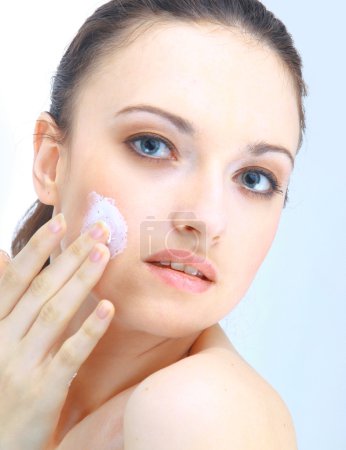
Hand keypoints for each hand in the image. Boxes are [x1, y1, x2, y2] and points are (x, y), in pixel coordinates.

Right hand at [0, 214, 113, 449]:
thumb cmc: (0, 386)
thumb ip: (4, 302)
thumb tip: (1, 257)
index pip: (17, 278)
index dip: (38, 247)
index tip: (61, 220)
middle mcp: (3, 340)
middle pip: (41, 288)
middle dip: (70, 255)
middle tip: (99, 228)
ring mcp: (22, 366)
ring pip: (54, 313)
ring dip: (81, 281)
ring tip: (104, 254)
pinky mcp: (43, 391)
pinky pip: (69, 355)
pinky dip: (88, 330)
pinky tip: (108, 308)